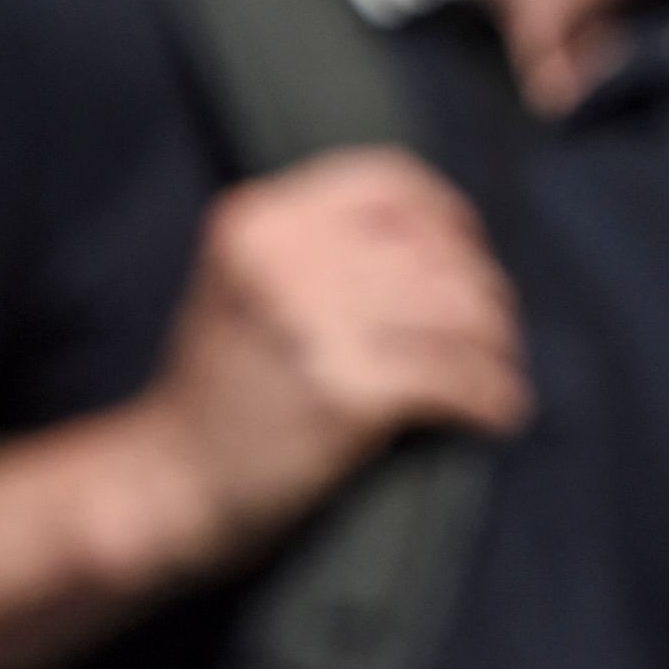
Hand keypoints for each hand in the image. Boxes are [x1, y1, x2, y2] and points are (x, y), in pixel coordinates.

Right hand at [131, 150, 525, 573]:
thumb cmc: (220, 390)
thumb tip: (446, 236)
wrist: (166, 488)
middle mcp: (284, 258)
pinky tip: (499, 410)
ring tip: (502, 369)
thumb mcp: (244, 281)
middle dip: (481, 290)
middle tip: (498, 330)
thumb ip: (320, 243)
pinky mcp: (345, 394)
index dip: (447, 213)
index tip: (470, 252)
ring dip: (495, 345)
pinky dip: (491, 393)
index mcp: (259, 219)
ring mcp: (314, 325)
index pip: (388, 181)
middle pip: (432, 249)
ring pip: (454, 309)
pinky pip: (453, 377)